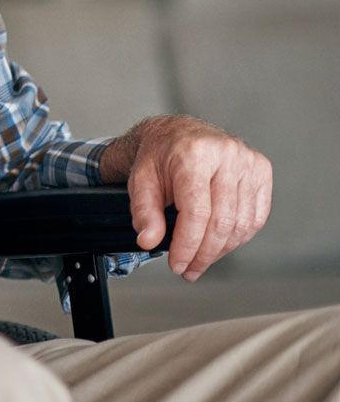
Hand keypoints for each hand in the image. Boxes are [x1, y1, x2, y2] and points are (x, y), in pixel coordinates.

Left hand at [105, 114, 271, 279]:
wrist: (179, 133)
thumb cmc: (160, 156)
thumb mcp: (140, 180)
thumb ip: (144, 211)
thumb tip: (149, 241)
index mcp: (194, 154)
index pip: (197, 212)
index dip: (188, 245)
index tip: (177, 264)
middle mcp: (226, 155)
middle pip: (222, 222)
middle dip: (204, 254)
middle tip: (188, 269)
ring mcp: (248, 161)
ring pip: (242, 224)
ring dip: (221, 250)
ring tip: (201, 259)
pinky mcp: (261, 170)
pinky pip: (256, 217)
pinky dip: (238, 237)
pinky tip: (219, 244)